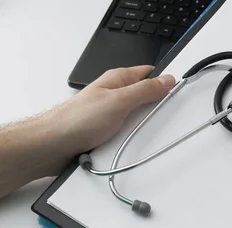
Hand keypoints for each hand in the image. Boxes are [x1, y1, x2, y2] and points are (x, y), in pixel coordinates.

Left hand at [42, 66, 174, 168]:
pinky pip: (125, 137)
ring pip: (136, 121)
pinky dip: (128, 143)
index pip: (149, 74)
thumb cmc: (76, 120)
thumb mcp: (118, 101)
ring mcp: (109, 116)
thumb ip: (144, 90)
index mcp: (117, 81)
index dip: (164, 80)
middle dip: (153, 111)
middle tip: (159, 120)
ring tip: (137, 136)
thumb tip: (166, 80)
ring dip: (139, 131)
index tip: (178, 90)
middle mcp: (113, 96)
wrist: (52, 146)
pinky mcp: (105, 134)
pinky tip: (127, 148)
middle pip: (144, 100)